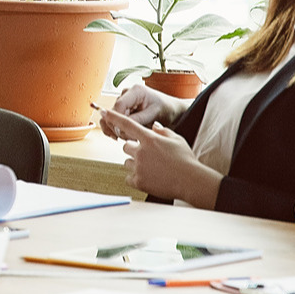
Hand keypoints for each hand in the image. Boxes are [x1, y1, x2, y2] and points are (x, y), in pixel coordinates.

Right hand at [100, 80, 177, 139]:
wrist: (172, 110)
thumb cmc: (166, 109)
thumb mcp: (154, 114)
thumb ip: (137, 120)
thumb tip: (120, 128)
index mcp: (136, 91)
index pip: (119, 105)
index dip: (117, 120)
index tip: (121, 133)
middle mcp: (127, 94)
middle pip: (112, 112)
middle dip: (117, 127)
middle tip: (128, 139)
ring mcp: (124, 102)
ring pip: (110, 117)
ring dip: (115, 130)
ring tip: (126, 138)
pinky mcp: (123, 110)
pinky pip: (113, 120)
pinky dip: (114, 129)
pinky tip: (120, 137)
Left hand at [101, 107, 220, 208]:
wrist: (190, 181)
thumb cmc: (185, 159)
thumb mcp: (176, 139)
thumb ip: (162, 131)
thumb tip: (153, 126)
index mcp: (149, 139)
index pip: (127, 124)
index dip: (114, 117)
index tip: (104, 112)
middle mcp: (141, 151)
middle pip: (126, 146)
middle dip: (134, 150)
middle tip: (149, 156)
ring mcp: (138, 167)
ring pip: (127, 162)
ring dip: (135, 164)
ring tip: (152, 168)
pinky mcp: (138, 181)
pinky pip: (128, 177)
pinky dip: (136, 178)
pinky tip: (149, 178)